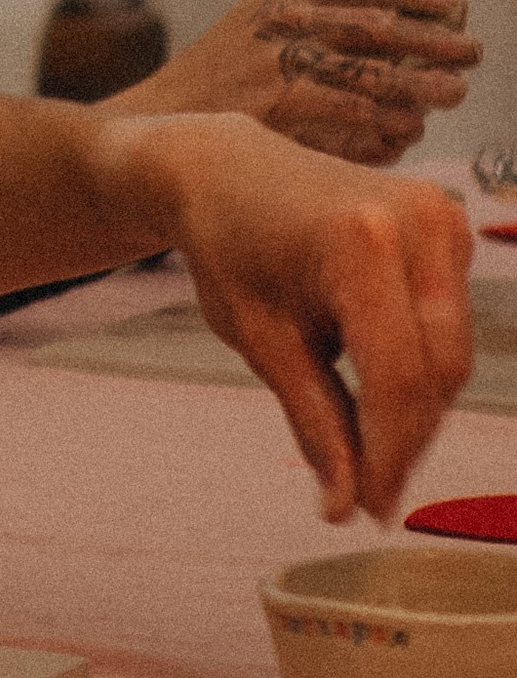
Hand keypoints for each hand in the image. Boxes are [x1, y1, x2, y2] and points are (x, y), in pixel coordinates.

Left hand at [118, 117, 472, 519]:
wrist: (224, 169)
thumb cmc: (229, 246)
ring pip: (452, 351)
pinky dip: (418, 362)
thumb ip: (314, 421)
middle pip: (438, 368)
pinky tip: (372, 382)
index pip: (398, 377)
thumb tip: (345, 503)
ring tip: (364, 444)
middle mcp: (416, 221)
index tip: (369, 509)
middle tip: (368, 494)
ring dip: (415, 406)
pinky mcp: (449, 222)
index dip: (390, 454)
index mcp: (361, 242)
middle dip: (407, 439)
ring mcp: (441, 215)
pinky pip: (449, 318)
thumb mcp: (260, 340)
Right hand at [120, 0, 477, 164]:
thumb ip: (321, 22)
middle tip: (471, 53)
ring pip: (370, 71)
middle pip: (375, 26)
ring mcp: (275, 63)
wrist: (159, 121)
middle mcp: (279, 20)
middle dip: (432, 40)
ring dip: (420, 83)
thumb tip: (409, 28)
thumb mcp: (260, 28)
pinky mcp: (275, 108)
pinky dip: (385, 121)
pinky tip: (409, 127)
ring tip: (454, 92)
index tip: (456, 7)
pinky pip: (348, 113)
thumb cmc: (223, 81)